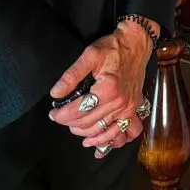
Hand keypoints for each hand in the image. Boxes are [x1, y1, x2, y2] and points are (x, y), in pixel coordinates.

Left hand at [49, 22, 153, 157]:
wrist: (136, 43)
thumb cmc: (113, 47)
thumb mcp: (90, 55)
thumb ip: (71, 75)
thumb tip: (55, 93)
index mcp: (108, 88)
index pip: (79, 111)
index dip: (62, 115)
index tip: (53, 113)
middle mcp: (119, 102)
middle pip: (90, 124)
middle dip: (70, 124)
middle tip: (61, 118)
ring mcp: (128, 109)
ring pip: (105, 132)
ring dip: (87, 136)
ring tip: (75, 130)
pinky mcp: (133, 110)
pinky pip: (126, 133)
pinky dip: (113, 142)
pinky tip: (101, 145)